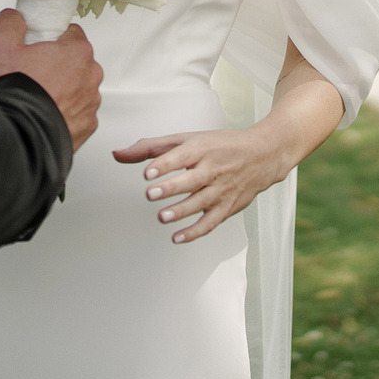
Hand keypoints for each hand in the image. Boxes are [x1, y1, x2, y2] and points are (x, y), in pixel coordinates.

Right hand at [0, 10, 101, 152]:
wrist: (18, 136)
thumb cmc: (16, 92)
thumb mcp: (2, 46)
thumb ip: (10, 23)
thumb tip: (15, 18)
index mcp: (78, 51)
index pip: (71, 33)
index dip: (52, 39)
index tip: (38, 48)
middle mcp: (91, 76)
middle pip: (76, 62)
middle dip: (58, 65)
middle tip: (33, 74)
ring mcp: (91, 103)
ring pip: (78, 88)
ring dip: (63, 90)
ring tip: (37, 97)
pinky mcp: (87, 126)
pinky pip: (77, 113)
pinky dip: (65, 113)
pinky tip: (45, 114)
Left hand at [112, 127, 297, 244]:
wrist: (263, 154)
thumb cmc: (218, 145)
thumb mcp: (186, 140)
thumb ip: (150, 148)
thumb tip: (116, 154)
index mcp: (201, 148)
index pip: (182, 156)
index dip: (165, 164)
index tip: (147, 172)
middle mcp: (213, 168)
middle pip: (192, 179)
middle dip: (172, 187)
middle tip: (150, 194)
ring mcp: (222, 189)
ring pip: (201, 202)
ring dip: (182, 211)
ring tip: (161, 217)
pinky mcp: (228, 206)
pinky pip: (212, 221)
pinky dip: (196, 232)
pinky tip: (177, 238)